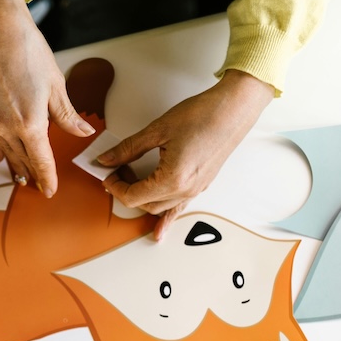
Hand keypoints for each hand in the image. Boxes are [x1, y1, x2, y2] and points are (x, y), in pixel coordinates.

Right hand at [0, 0, 94, 196]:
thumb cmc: (27, 49)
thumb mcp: (55, 84)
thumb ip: (67, 115)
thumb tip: (83, 132)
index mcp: (30, 124)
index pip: (41, 162)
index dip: (47, 178)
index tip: (50, 190)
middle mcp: (5, 127)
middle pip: (21, 160)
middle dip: (31, 174)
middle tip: (37, 185)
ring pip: (3, 152)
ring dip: (13, 164)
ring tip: (20, 175)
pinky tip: (1, 154)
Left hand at [99, 70, 273, 238]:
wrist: (233, 110)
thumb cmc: (203, 115)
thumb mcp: (157, 130)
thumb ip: (128, 149)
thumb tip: (107, 160)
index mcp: (172, 179)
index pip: (132, 196)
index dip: (114, 186)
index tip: (107, 172)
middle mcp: (185, 190)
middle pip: (144, 205)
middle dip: (126, 190)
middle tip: (117, 170)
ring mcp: (195, 190)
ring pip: (160, 207)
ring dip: (142, 199)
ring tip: (132, 180)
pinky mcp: (201, 185)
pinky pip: (178, 208)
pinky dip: (166, 218)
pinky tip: (160, 230)